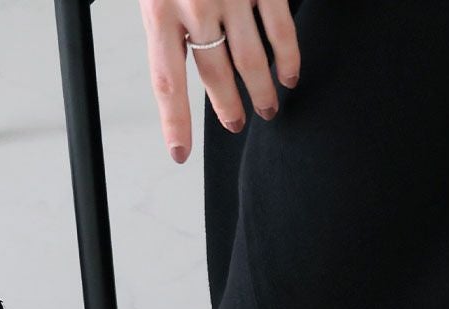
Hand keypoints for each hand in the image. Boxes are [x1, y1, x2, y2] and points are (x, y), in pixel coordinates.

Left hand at [139, 0, 299, 163]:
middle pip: (216, 75)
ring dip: (261, 92)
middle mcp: (195, 4)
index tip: (180, 153)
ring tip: (267, 108)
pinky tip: (289, 76)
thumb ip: (167, 19)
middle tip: (235, 125)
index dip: (175, 122)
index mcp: (159, 8)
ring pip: (250, 61)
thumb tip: (176, 57)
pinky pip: (280, 31)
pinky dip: (288, 60)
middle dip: (228, 108)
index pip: (167, 80)